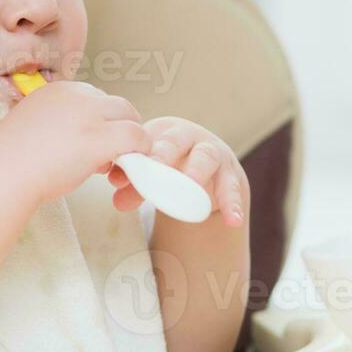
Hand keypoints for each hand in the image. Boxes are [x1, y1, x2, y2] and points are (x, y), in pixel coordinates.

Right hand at [0, 80, 151, 202]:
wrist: (2, 174)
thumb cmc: (11, 161)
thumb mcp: (35, 128)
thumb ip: (60, 125)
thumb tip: (81, 139)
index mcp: (59, 90)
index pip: (96, 100)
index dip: (99, 124)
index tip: (90, 145)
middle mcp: (77, 95)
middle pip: (117, 106)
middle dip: (118, 130)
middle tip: (108, 158)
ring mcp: (89, 114)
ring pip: (130, 118)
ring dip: (129, 141)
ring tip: (111, 166)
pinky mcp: (100, 136)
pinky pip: (136, 137)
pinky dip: (139, 151)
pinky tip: (128, 169)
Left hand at [107, 116, 248, 226]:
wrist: (204, 169)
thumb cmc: (168, 165)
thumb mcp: (149, 171)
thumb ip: (132, 183)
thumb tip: (118, 199)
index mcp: (162, 130)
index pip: (146, 140)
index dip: (136, 155)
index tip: (125, 175)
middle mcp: (189, 136)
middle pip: (175, 142)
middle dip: (163, 157)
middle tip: (153, 173)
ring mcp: (213, 153)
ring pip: (206, 159)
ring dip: (197, 174)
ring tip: (191, 190)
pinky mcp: (231, 173)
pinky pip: (232, 188)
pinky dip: (232, 204)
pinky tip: (233, 220)